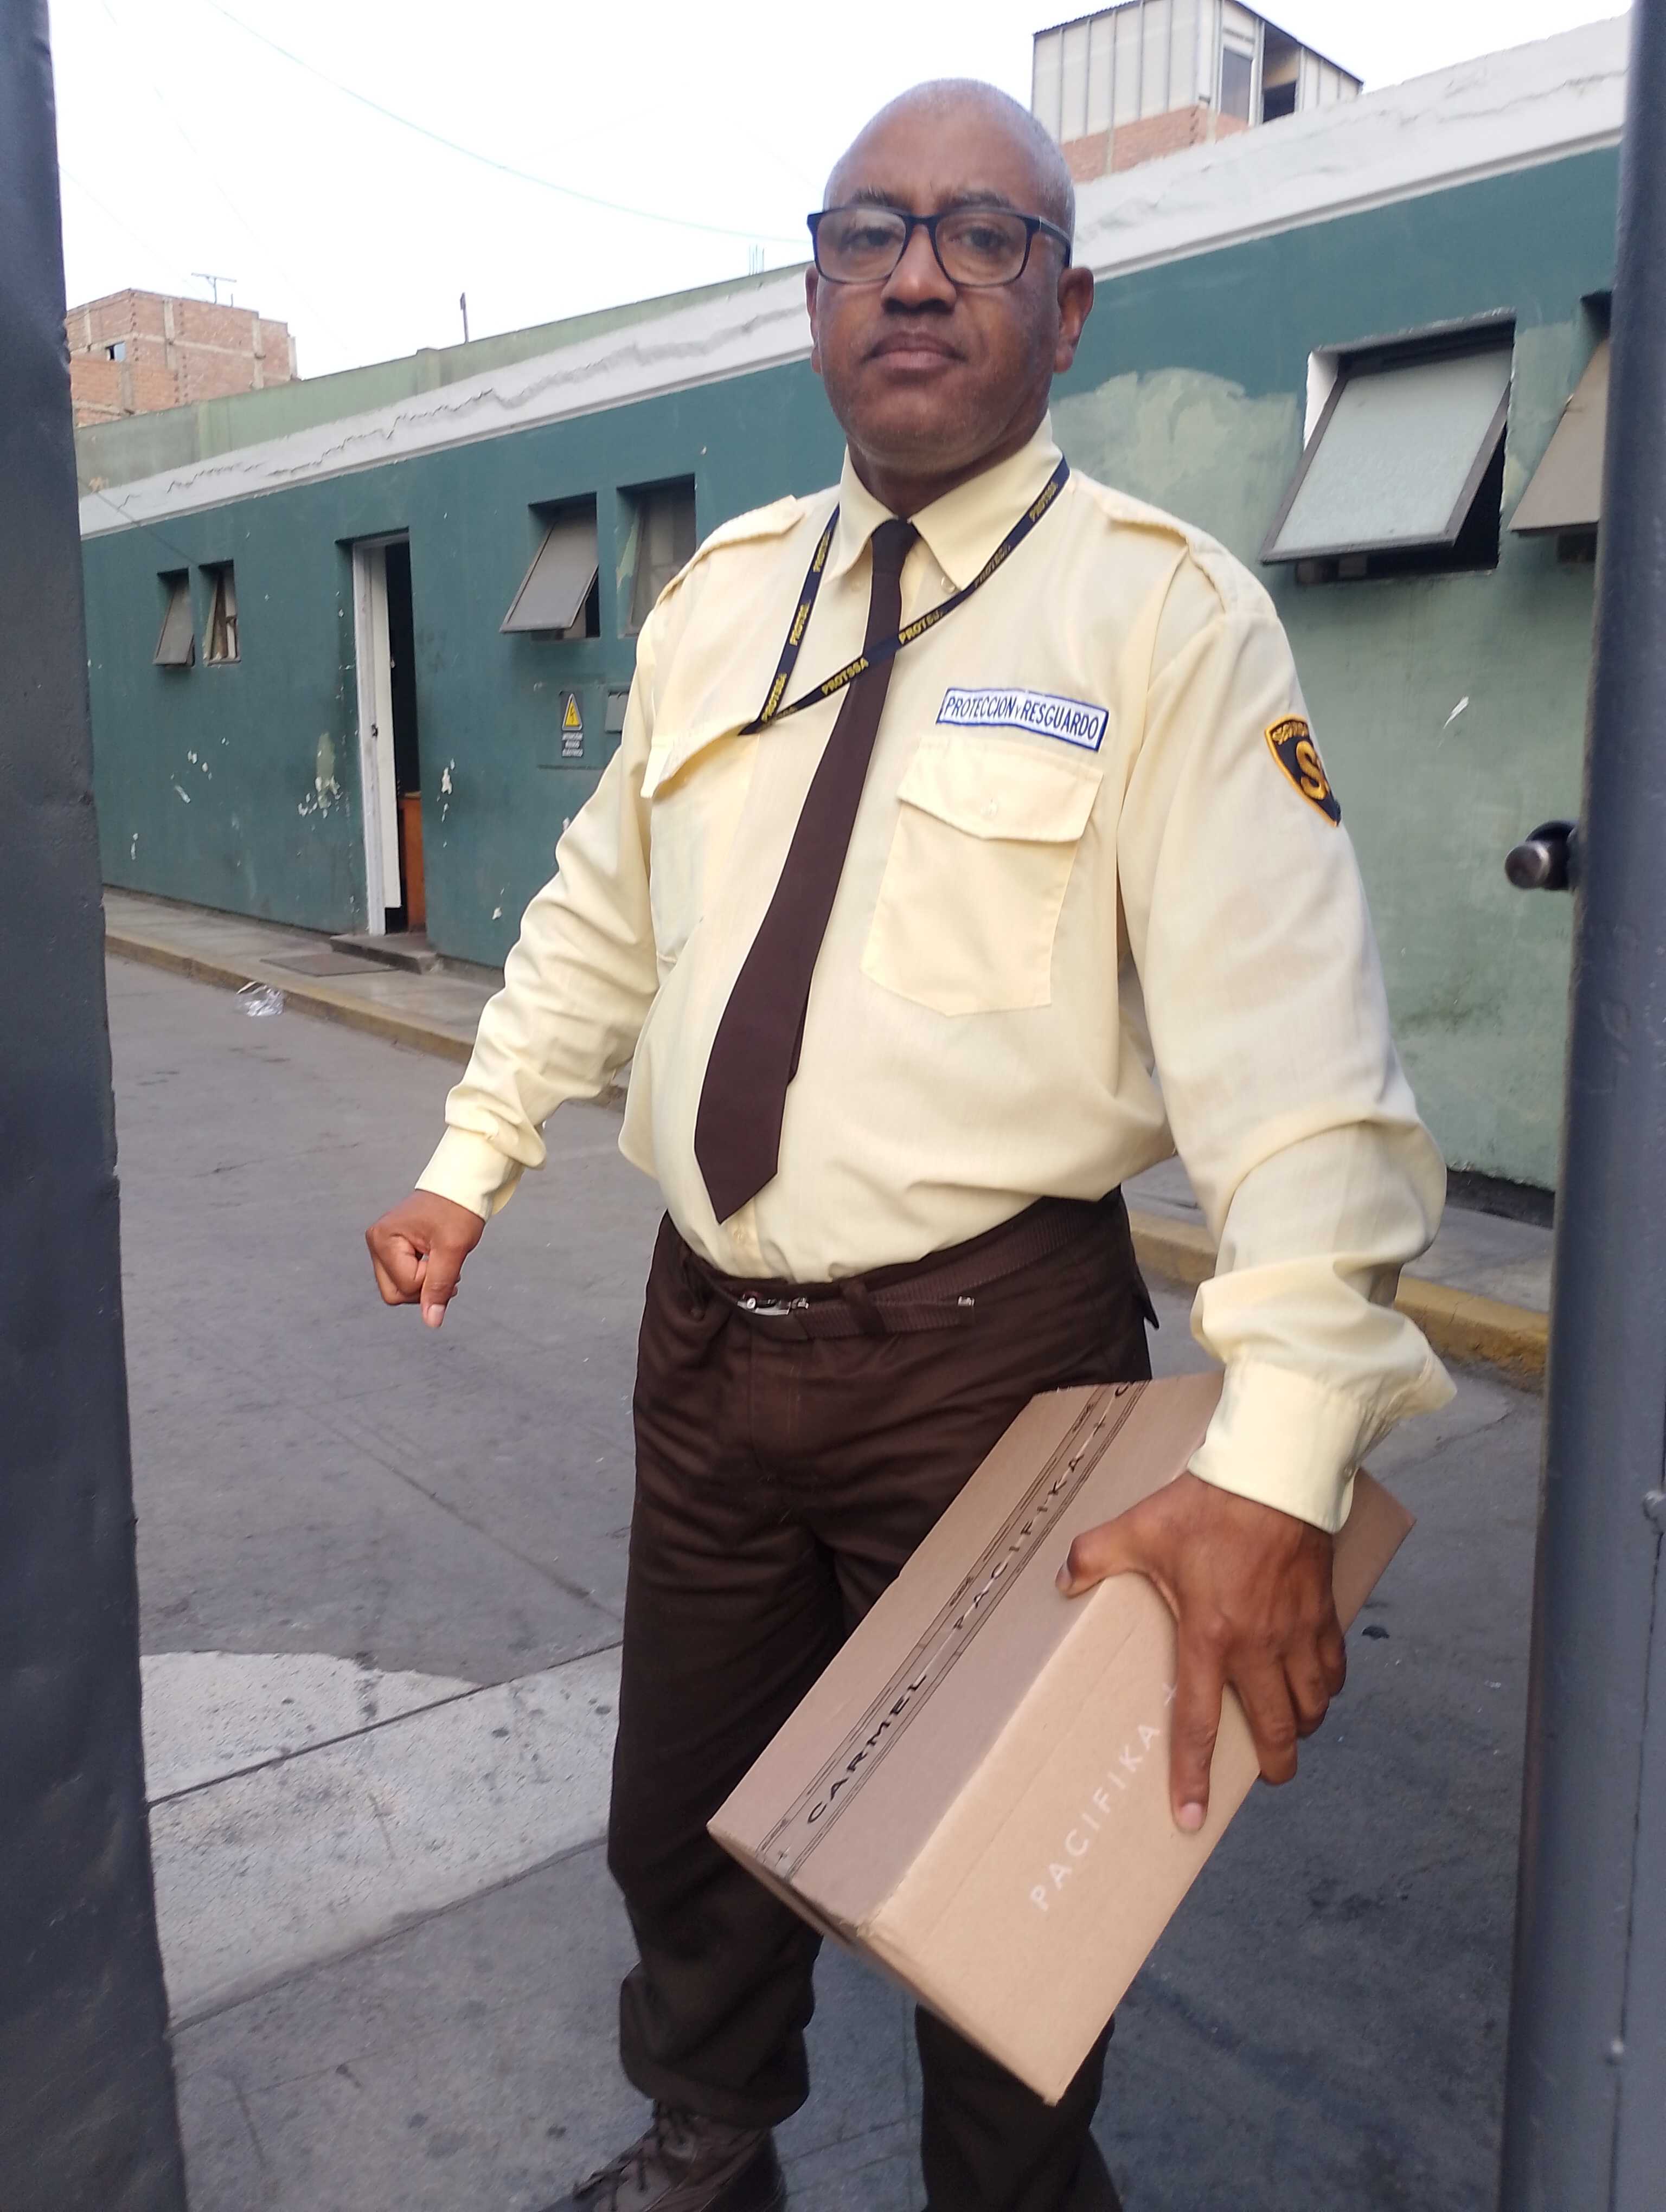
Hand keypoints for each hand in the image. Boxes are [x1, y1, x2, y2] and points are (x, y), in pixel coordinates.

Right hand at [365, 1190, 484, 1328]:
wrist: (461, 1186)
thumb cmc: (458, 1210)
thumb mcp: (453, 1249)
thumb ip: (439, 1286)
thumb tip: (431, 1321)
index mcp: (384, 1239)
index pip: (406, 1286)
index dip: (432, 1279)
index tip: (446, 1256)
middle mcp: (376, 1242)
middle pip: (395, 1293)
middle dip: (424, 1288)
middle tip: (447, 1267)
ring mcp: (381, 1246)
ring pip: (398, 1289)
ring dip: (424, 1283)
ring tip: (441, 1260)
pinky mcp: (391, 1248)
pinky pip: (402, 1278)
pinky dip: (422, 1276)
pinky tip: (435, 1260)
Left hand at [1056, 1471, 1343, 1832]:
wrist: (1275, 1473)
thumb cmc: (1209, 1503)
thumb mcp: (1139, 1527)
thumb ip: (1094, 1556)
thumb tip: (1062, 1580)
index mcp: (1210, 1635)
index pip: (1198, 1722)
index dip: (1193, 1775)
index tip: (1191, 1817)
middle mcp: (1260, 1646)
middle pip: (1276, 1731)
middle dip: (1275, 1765)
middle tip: (1269, 1775)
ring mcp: (1298, 1632)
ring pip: (1313, 1705)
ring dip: (1303, 1727)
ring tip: (1290, 1731)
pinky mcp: (1324, 1613)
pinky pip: (1335, 1668)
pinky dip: (1328, 1686)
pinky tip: (1317, 1685)